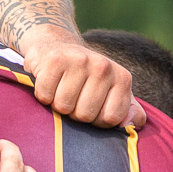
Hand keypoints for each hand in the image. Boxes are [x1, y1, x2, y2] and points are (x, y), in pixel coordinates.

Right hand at [21, 33, 146, 129]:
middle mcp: (103, 66)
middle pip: (85, 115)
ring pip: (63, 107)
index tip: (93, 109)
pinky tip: (49, 83)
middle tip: (74, 98)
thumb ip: (130, 112)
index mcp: (122, 78)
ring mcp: (79, 60)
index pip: (111, 118)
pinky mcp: (54, 59)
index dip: (98, 121)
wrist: (57, 46)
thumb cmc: (87, 79)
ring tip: (61, 90)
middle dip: (75, 114)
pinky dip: (43, 95)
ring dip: (57, 105)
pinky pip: (44, 96)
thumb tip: (129, 125)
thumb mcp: (113, 93)